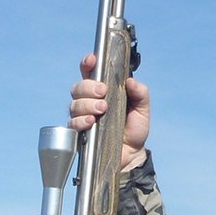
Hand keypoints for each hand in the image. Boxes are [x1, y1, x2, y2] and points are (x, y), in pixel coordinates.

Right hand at [68, 54, 150, 171]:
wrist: (132, 154)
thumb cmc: (134, 129)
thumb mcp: (142, 108)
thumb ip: (140, 93)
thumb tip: (130, 81)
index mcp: (103, 91)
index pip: (90, 72)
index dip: (88, 63)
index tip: (92, 60)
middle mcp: (90, 101)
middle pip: (78, 87)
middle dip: (88, 87)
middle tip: (102, 93)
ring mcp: (83, 116)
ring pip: (74, 104)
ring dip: (87, 104)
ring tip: (102, 109)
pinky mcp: (80, 132)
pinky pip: (73, 123)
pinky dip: (81, 120)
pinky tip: (91, 122)